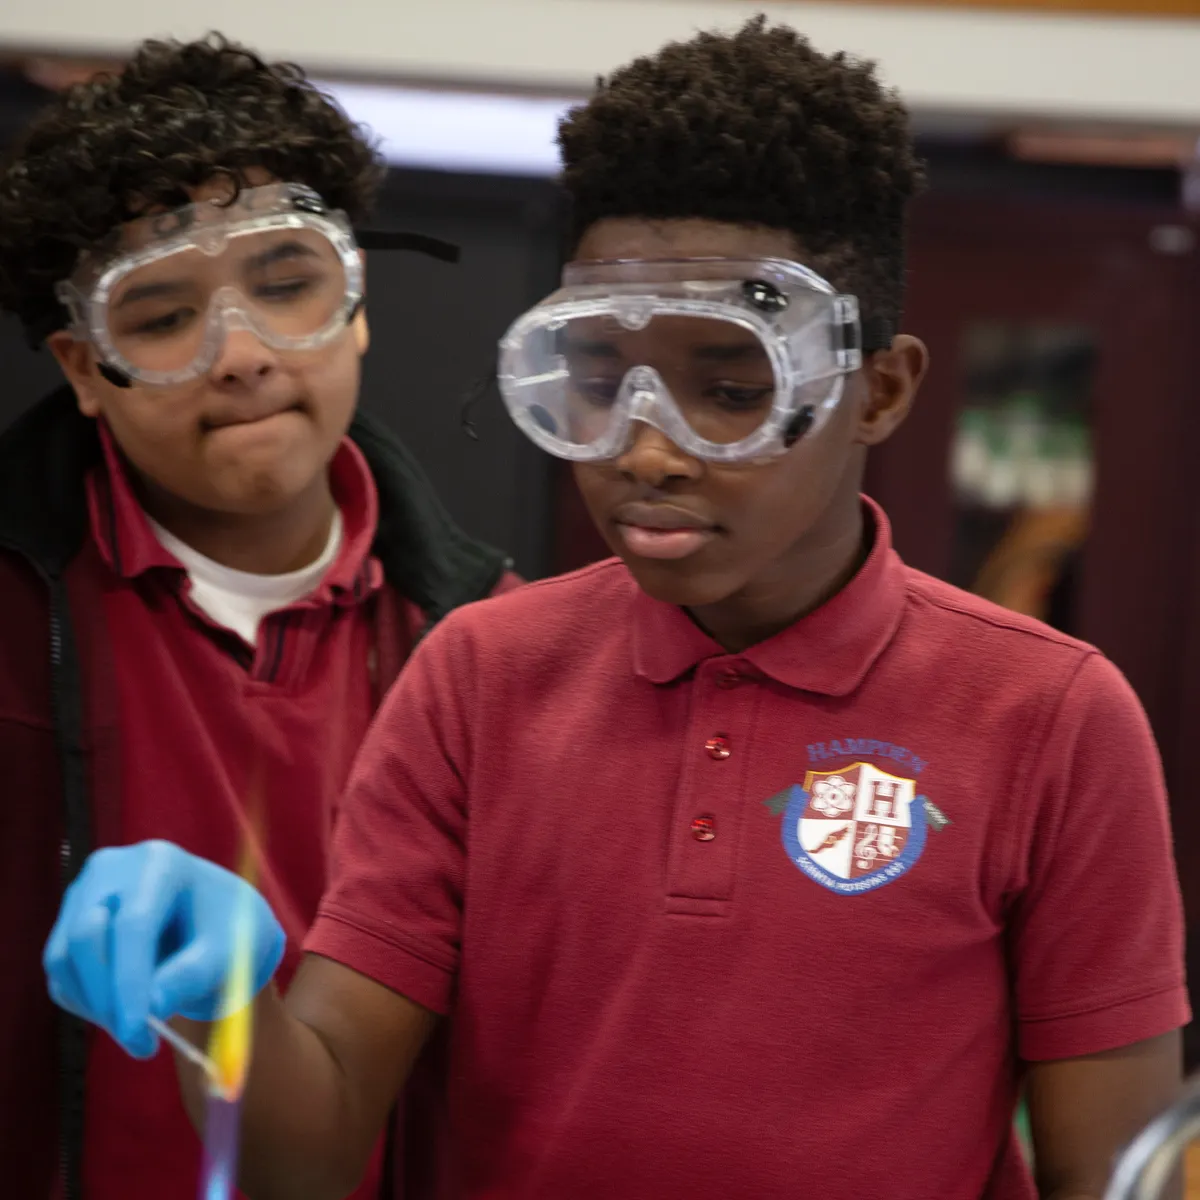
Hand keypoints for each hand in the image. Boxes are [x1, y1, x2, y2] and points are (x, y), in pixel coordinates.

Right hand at [43, 840, 284, 1058]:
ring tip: (142, 1033)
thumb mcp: (233, 950)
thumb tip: (153, 1006)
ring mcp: (84, 895)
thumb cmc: (231, 932)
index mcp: (162, 863)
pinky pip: (62, 975)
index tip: (136, 1029)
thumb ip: (197, 973)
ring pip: (64, 959)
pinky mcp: (68, 925)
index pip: (135, 922)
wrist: (217, 924)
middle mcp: (114, 870)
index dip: (130, 979)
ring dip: (96, 1006)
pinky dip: (88, 1004)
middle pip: (87, 935)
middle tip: (139, 1042)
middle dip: (107, 997)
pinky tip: (125, 1013)